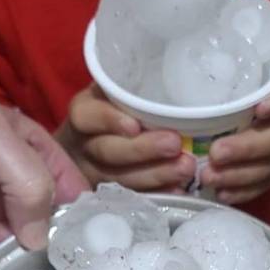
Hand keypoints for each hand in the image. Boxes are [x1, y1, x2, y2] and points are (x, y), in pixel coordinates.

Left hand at [0, 57, 88, 267]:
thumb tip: (39, 241)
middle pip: (44, 218)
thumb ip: (26, 182)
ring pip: (11, 237)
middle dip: (53, 247)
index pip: (70, 187)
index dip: (85, 217)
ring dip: (20, 261)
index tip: (96, 254)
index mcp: (33, 149)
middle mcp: (13, 176)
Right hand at [58, 82, 195, 191]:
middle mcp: (85, 144)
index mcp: (84, 112)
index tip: (134, 125)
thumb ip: (132, 89)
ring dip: (156, 174)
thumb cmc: (114, 109)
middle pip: (108, 151)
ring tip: (186, 168)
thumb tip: (176, 74)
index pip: (87, 115)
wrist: (89, 144)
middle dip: (143, 150)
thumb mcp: (114, 92)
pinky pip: (134, 195)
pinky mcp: (110, 192)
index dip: (109, 120)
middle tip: (175, 145)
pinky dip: (158, 192)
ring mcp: (95, 173)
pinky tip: (178, 188)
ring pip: (121, 177)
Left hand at [201, 62, 269, 204]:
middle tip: (216, 153)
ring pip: (266, 168)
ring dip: (237, 176)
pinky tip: (221, 194)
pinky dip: (243, 192)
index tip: (261, 107)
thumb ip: (247, 53)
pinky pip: (262, 185)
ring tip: (208, 177)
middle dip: (244, 149)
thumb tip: (207, 30)